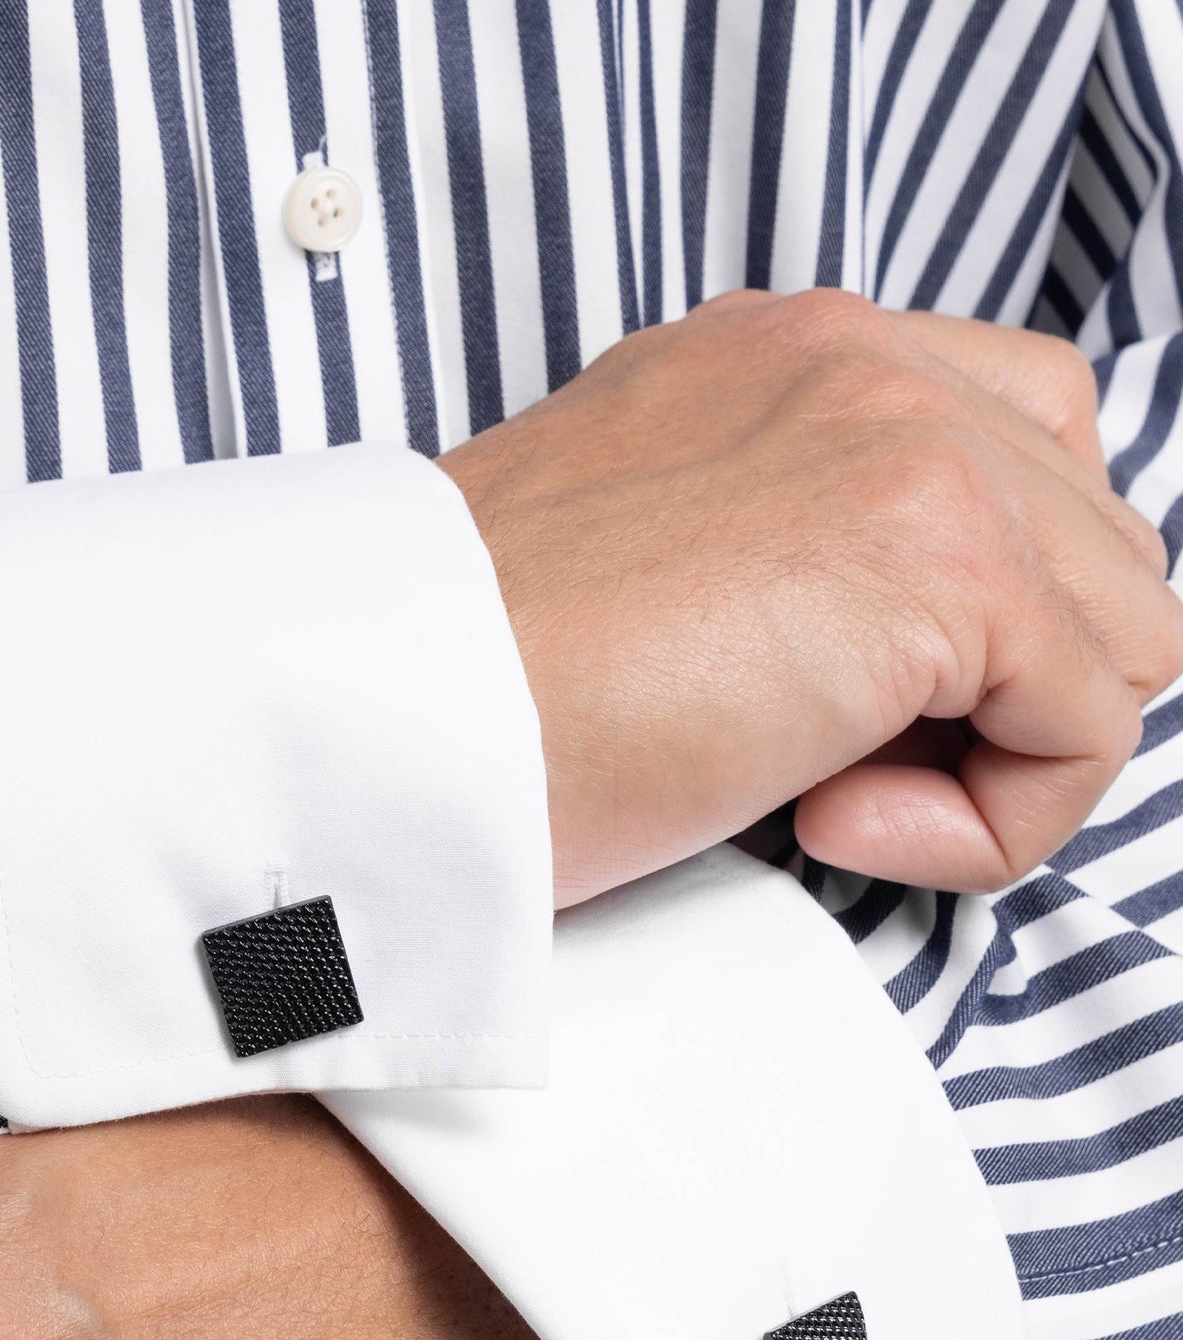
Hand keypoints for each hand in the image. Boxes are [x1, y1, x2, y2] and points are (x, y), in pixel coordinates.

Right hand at [438, 288, 1182, 902]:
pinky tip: (825, 821)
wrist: (390, 714)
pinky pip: (1090, 726)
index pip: (1024, 445)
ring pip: (1124, 635)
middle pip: (1100, 544)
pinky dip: (987, 822)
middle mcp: (869, 365)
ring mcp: (917, 447)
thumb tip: (895, 655)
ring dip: (999, 757)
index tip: (844, 706)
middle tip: (836, 764)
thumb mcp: (655, 563)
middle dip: (1002, 691)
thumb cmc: (481, 686)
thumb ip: (793, 547)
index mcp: (793, 356)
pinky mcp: (946, 565)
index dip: (983, 613)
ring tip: (828, 796)